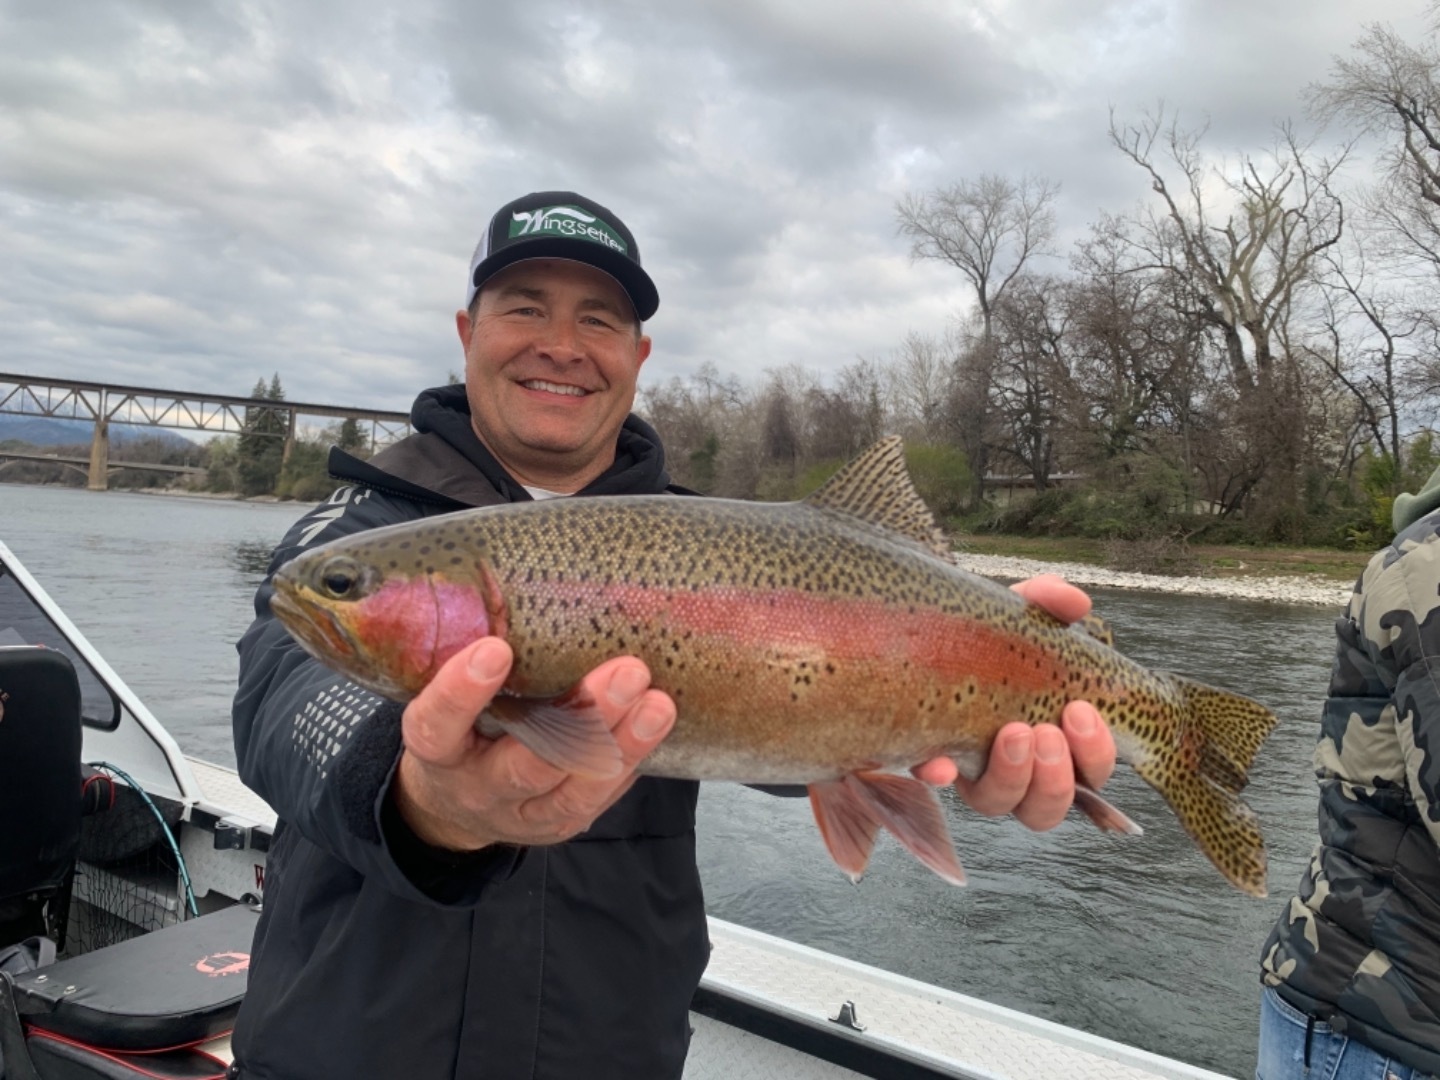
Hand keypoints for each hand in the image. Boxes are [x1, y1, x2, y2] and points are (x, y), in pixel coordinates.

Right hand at [391, 637, 675, 850]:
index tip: (496, 649)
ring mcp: (521, 814)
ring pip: (575, 787)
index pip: (438, 724)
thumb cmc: (459, 727)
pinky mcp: (559, 824)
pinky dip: (630, 761)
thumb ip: (473, 658)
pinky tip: (655, 726)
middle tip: (627, 671)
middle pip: (528, 763)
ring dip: (623, 742)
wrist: (454, 804)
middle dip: (583, 717)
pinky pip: (599, 799)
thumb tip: (529, 582)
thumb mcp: (446, 698)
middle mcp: (477, 787)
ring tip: (658, 703)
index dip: (462, 692)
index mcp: (437, 750)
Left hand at [909, 574, 1115, 830]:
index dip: (1095, 753)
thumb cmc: (988, 638)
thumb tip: (1077, 602)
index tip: (1081, 710)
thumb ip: (1047, 603)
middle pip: (1048, 806)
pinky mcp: (930, 761)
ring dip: (1014, 777)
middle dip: (1056, 775)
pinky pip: (934, 781)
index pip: (1090, 772)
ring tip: (1014, 733)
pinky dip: (939, 773)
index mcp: (1054, 743)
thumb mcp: (1018, 617)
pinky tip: (940, 763)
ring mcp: (973, 773)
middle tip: (1047, 731)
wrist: (926, 636)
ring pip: (1003, 804)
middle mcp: (1018, 773)